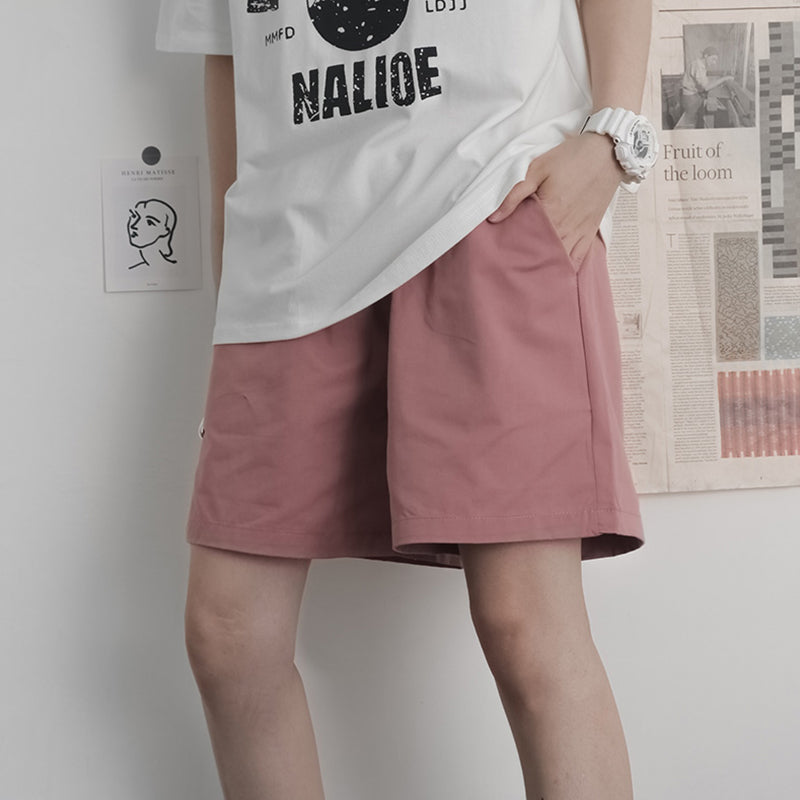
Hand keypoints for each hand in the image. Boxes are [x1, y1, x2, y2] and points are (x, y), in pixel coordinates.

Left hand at [487, 133, 625, 266]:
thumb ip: (514, 194)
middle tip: (513, 267)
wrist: (607, 152)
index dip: (512, 248)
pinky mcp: (590, 231)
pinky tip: (557, 274)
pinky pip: (578, 257)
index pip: (525, 239)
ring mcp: (579, 231)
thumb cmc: (571, 158)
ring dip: (545, 267)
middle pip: (541, 253)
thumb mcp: (537, 168)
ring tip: (531, 274)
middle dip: (527, 261)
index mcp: (549, 212)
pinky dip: (567, 267)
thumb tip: (494, 218)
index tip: (501, 254)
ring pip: (559, 259)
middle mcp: (565, 227)